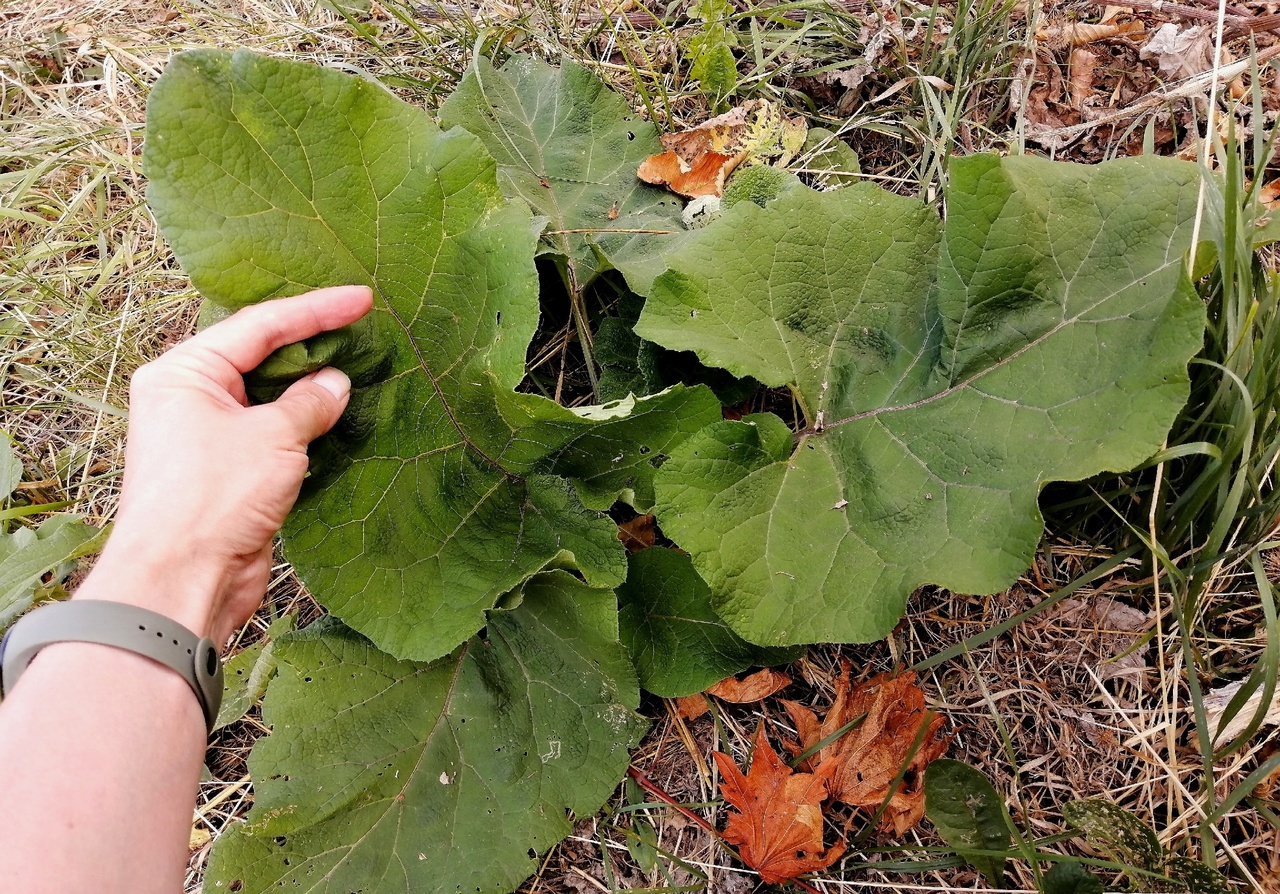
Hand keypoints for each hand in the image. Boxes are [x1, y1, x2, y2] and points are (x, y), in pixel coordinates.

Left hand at [80, 286, 373, 644]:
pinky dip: (305, 427)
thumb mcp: (272, 437)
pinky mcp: (229, 474)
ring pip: (269, 399)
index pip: (260, 326)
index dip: (315, 310)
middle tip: (362, 328)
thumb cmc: (211, 498)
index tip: (361, 299)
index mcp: (184, 373)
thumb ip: (309, 403)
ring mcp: (208, 437)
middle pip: (261, 357)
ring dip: (312, 391)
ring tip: (360, 371)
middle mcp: (190, 398)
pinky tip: (338, 420)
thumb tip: (335, 384)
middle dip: (312, 346)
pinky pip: (273, 436)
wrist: (182, 579)